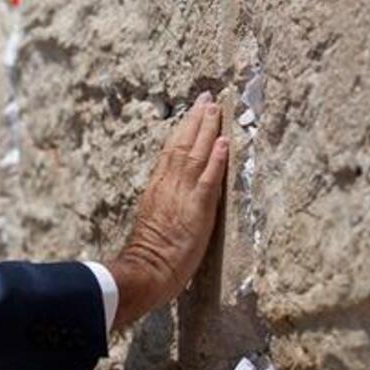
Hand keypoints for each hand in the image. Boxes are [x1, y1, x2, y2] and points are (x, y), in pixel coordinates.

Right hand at [107, 91, 228, 329]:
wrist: (145, 271)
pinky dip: (216, 159)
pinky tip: (223, 142)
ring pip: (195, 154)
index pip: (170, 152)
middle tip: (207, 98)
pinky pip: (208, 179)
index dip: (182, 131)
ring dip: (207, 129)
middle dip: (195, 119)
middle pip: (182, 145)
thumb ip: (161, 204)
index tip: (192, 113)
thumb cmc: (147, 256)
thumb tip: (168, 196)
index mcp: (157, 188)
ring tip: (216, 108)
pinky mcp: (197, 209)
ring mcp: (182, 195)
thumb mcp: (151, 221)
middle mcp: (169, 185)